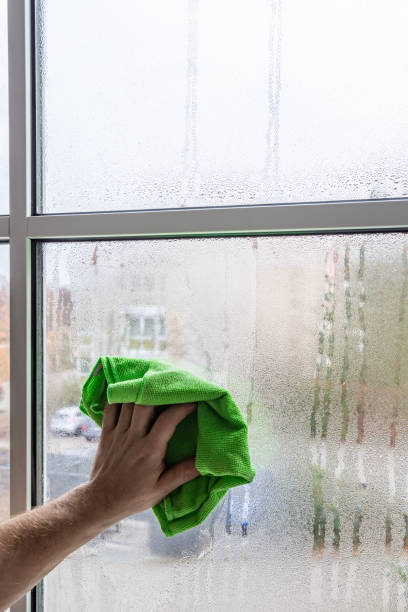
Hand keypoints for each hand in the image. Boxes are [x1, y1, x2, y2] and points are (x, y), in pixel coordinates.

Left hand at [86, 401, 198, 526]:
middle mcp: (133, 437)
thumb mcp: (162, 489)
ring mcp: (118, 433)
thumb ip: (183, 473)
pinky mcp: (106, 432)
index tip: (195, 400)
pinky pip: (110, 407)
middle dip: (160, 392)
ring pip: (128, 402)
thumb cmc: (134, 496)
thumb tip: (205, 461)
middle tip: (173, 389)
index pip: (168, 419)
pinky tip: (130, 391)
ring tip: (154, 387)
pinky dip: (120, 396)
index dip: (183, 406)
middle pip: (145, 403)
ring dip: (142, 391)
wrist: (102, 501)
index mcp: (149, 450)